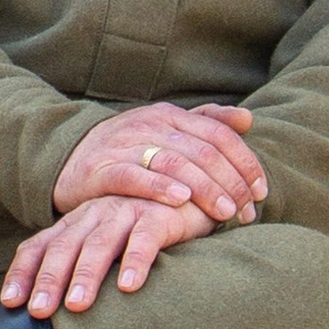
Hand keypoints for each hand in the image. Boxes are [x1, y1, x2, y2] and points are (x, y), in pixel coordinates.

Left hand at [1, 193, 214, 315]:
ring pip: (100, 244)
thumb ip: (81, 266)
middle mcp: (94, 214)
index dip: (23, 272)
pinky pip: (145, 239)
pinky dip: (135, 262)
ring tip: (76, 305)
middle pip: (65, 247)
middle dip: (49, 279)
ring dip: (86, 275)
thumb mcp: (105, 242)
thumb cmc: (141, 225)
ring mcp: (125, 212)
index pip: (40, 245)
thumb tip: (48, 310)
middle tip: (39, 310)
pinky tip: (129, 287)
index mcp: (76, 222)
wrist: (190, 192)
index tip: (10, 302)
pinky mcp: (159, 216)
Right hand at [54, 101, 265, 226]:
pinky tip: (181, 201)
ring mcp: (125, 145)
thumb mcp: (166, 131)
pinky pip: (134, 176)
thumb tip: (248, 120)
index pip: (219, 135)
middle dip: (231, 183)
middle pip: (203, 151)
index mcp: (171, 115)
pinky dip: (159, 188)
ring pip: (175, 163)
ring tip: (225, 213)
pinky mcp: (102, 169)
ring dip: (205, 189)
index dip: (245, 163)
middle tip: (246, 212)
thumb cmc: (128, 150)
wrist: (67, 156)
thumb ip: (206, 124)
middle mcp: (150, 125)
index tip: (261, 192)